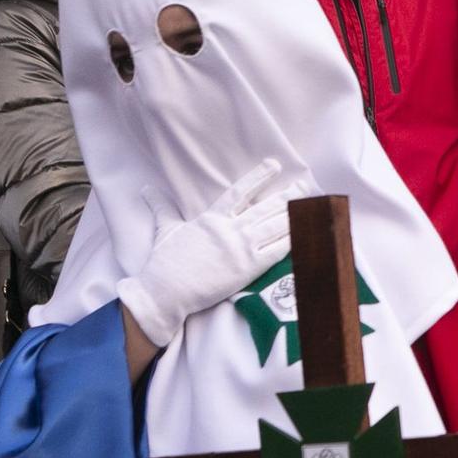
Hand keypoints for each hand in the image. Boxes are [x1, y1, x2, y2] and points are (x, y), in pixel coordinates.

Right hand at [118, 161, 300, 346]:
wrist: (166, 291)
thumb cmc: (164, 263)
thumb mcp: (166, 230)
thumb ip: (162, 209)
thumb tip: (147, 191)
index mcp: (212, 219)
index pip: (240, 191)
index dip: (259, 177)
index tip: (274, 165)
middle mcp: (231, 230)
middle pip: (265, 207)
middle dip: (286, 195)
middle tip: (303, 184)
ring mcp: (241, 249)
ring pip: (275, 226)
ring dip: (294, 213)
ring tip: (310, 203)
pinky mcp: (248, 269)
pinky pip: (277, 251)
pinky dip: (292, 240)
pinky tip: (306, 230)